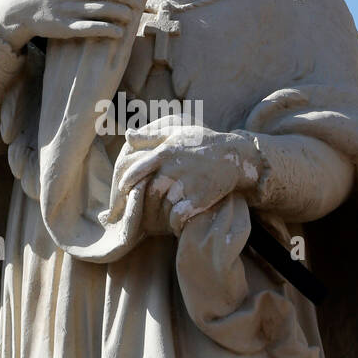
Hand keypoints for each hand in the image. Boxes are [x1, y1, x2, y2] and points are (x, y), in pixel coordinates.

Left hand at [112, 120, 261, 233]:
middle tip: (144, 215)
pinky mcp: (198, 199)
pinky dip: (176, 224)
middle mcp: (172, 169)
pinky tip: (178, 225)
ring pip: (162, 208)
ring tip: (162, 222)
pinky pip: (178, 218)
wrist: (234, 156)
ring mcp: (186, 185)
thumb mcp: (176, 132)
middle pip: (148, 194)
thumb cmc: (201, 142)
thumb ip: (150, 136)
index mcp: (164, 153)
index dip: (126, 185)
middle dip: (145, 205)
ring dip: (161, 217)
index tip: (124, 193)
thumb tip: (127, 135)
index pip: (135, 172)